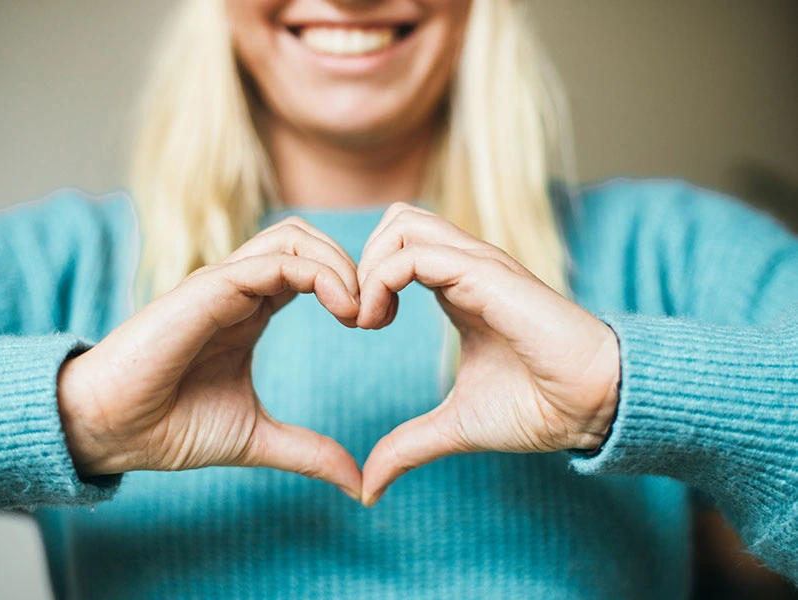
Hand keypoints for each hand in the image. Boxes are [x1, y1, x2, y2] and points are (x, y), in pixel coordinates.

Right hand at [57, 216, 362, 498]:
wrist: (110, 432)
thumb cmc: (171, 427)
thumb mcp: (257, 438)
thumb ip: (308, 451)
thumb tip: (356, 482)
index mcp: (251, 309)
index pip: (310, 268)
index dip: (350, 285)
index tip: (375, 323)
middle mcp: (239, 288)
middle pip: (308, 239)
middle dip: (353, 265)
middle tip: (376, 313)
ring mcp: (223, 283)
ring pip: (294, 237)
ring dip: (339, 263)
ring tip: (358, 310)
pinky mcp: (208, 288)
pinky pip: (273, 260)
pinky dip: (318, 273)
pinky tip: (341, 308)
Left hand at [356, 203, 619, 505]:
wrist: (594, 407)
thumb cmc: (538, 407)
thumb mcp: (455, 425)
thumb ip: (409, 445)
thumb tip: (369, 486)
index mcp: (459, 288)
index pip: (399, 246)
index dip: (366, 278)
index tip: (359, 326)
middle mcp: (467, 267)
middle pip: (397, 220)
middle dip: (360, 261)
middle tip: (357, 316)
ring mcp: (478, 265)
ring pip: (402, 222)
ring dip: (367, 267)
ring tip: (367, 319)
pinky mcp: (486, 275)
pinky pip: (414, 254)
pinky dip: (380, 280)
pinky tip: (379, 322)